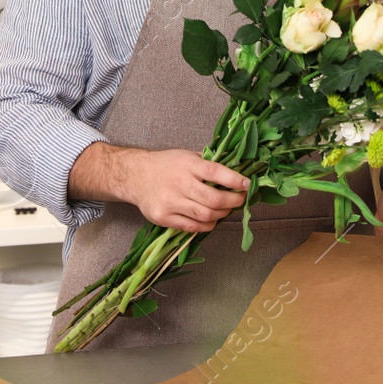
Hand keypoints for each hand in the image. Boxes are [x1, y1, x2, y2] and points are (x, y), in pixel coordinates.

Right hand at [69, 142, 248, 232]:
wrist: (135, 176)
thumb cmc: (166, 165)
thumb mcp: (186, 156)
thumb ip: (208, 165)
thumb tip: (237, 174)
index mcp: (186, 164)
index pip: (215, 172)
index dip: (235, 180)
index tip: (248, 185)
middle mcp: (178, 183)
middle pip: (213, 199)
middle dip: (233, 202)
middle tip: (240, 200)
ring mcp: (170, 202)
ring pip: (205, 215)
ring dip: (222, 214)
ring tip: (225, 209)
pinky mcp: (163, 218)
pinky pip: (192, 227)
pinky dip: (207, 225)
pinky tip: (210, 218)